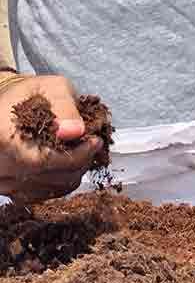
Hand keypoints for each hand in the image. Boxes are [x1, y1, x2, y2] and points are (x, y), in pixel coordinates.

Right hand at [0, 75, 104, 205]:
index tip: (96, 142)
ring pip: (49, 189)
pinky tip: (68, 164)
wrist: (6, 107)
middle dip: (79, 162)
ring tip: (82, 152)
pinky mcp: (8, 189)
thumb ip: (65, 108)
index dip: (77, 154)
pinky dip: (61, 182)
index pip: (44, 159)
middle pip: (48, 177)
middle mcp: (0, 164)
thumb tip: (76, 132)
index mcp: (5, 137)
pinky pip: (42, 194)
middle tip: (93, 146)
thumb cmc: (30, 94)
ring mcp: (2, 180)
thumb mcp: (51, 88)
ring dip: (73, 173)